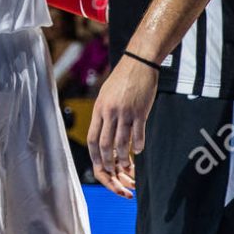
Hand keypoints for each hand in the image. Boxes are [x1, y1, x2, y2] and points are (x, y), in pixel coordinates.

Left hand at [88, 55, 157, 198]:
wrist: (138, 62)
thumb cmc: (122, 79)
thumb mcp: (105, 95)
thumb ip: (103, 113)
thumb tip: (102, 133)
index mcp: (99, 109)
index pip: (92, 139)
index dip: (95, 156)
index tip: (100, 166)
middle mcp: (110, 112)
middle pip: (104, 144)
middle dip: (108, 162)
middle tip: (113, 171)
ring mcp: (125, 112)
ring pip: (122, 143)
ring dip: (124, 158)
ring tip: (127, 165)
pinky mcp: (140, 111)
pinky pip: (138, 134)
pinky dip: (138, 145)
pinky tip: (139, 150)